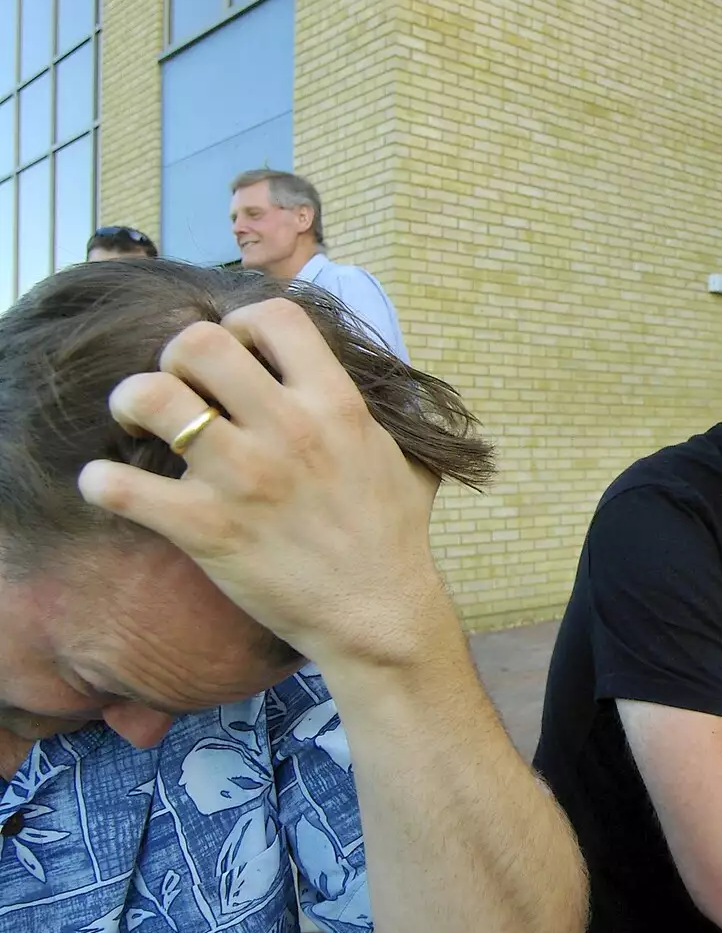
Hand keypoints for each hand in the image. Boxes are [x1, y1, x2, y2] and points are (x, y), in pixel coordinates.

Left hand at [77, 300, 446, 669]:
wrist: (379, 616)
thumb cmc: (395, 539)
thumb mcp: (410, 461)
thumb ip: (394, 419)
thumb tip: (398, 395)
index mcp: (336, 405)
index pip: (275, 317)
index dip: (242, 324)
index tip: (238, 355)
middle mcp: (288, 429)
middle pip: (199, 343)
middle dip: (176, 358)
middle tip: (181, 391)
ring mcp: (243, 478)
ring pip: (150, 396)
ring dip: (131, 403)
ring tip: (139, 425)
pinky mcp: (205, 529)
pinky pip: (119, 486)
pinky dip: (101, 482)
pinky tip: (112, 488)